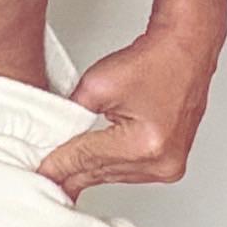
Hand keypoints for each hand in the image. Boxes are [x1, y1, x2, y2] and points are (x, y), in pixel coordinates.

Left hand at [35, 22, 221, 200]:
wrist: (187, 48)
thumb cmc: (153, 59)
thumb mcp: (98, 86)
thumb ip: (71, 118)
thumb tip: (53, 143)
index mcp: (145, 144)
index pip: (87, 158)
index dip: (57, 164)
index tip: (38, 173)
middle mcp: (162, 160)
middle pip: (100, 172)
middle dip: (69, 172)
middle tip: (43, 178)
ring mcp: (170, 165)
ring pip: (113, 175)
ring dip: (88, 171)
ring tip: (61, 174)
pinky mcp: (171, 164)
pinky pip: (130, 172)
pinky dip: (109, 166)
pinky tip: (89, 168)